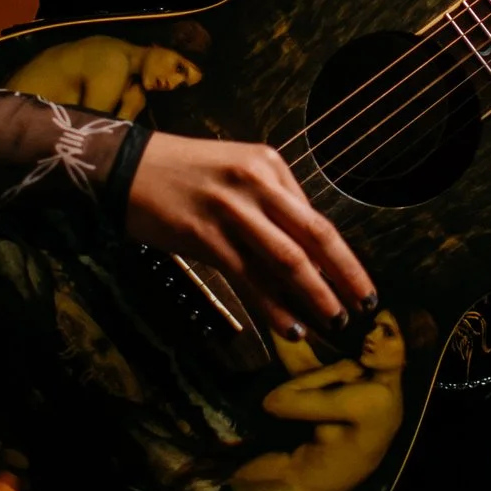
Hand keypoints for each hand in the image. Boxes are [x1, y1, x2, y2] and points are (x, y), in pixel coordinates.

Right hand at [126, 133, 374, 339]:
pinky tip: (291, 326)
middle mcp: (256, 183)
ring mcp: (231, 209)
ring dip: (316, 295)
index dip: (344, 257)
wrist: (126, 168)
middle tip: (365, 307)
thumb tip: (307, 254)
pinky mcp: (204, 236)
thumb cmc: (185, 173)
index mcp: (270, 164)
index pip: (316, 218)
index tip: (360, 286)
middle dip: (345, 276)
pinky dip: (273, 305)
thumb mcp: (238, 170)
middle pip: (314, 236)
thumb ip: (273, 203)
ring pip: (286, 259)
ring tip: (335, 320)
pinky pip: (249, 277)